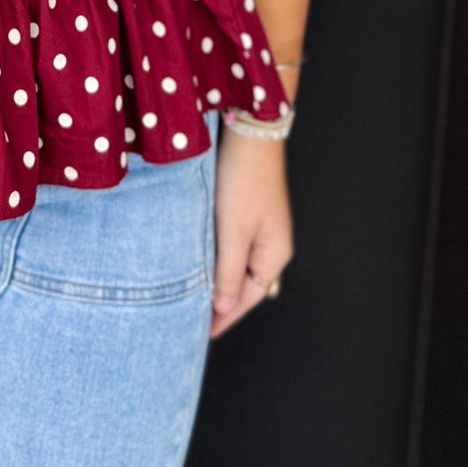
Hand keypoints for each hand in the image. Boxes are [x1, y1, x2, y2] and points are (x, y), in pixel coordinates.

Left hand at [210, 133, 293, 337]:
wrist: (250, 132)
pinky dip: (218, 259)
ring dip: (218, 280)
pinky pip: (234, 246)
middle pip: (245, 284)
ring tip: (193, 296)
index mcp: (274, 254)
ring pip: (238, 265)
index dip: (224, 317)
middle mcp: (272, 244)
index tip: (202, 334)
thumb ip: (227, 272)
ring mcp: (263, 228)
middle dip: (221, 302)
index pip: (246, 298)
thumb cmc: (244, 180)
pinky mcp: (250, 212)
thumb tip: (224, 306)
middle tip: (193, 320)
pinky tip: (201, 262)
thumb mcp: (233, 231)